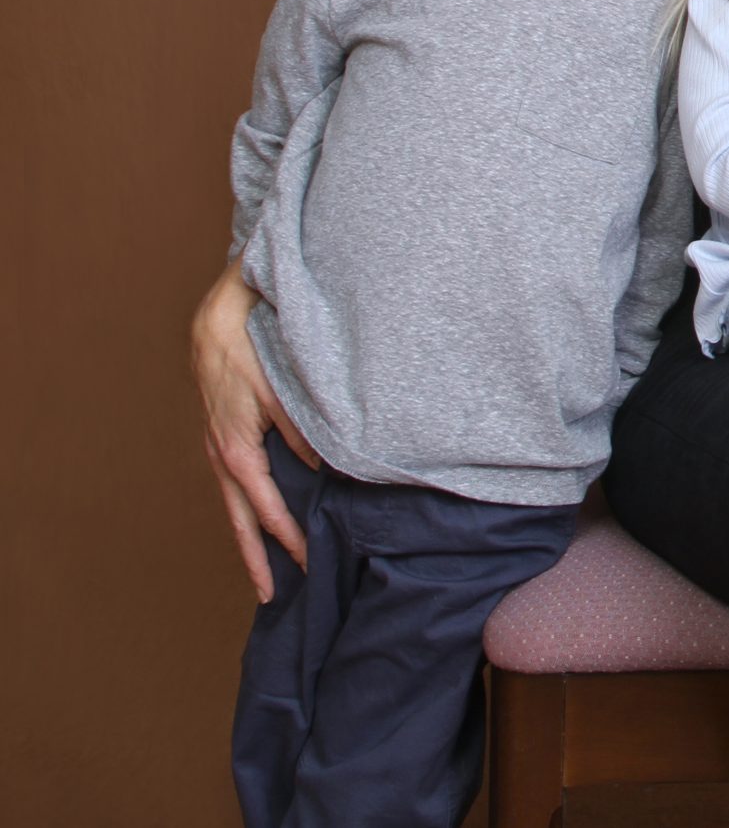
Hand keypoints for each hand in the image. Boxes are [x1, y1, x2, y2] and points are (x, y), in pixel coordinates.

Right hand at [191, 263, 315, 600]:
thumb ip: (301, 430)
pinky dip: (248, 511)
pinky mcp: (223, 441)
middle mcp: (222, 457)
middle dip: (256, 558)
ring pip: (235, 507)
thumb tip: (320, 468)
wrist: (218, 323)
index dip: (285, 536)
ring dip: (250, 540)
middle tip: (270, 596)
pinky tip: (262, 524)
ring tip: (265, 574)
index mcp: (237, 449)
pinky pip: (236, 487)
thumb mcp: (281, 390)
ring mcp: (218, 450)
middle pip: (240, 520)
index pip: (264, 506)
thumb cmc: (251, 352)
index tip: (304, 560)